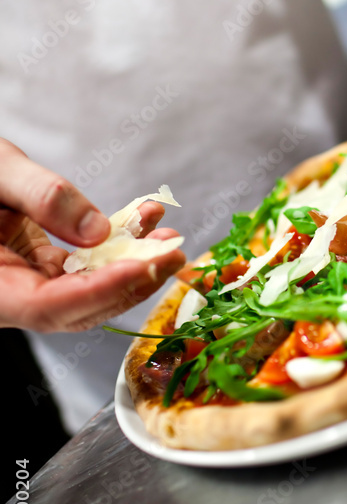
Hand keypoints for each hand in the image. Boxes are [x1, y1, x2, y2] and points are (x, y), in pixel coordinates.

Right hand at [0, 139, 185, 331]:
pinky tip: (144, 218)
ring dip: (132, 263)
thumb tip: (98, 230)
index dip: (100, 291)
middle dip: (131, 282)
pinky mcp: (36, 265)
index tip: (143, 268)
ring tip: (167, 235)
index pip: (48, 306)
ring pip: (86, 287)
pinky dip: (115, 243)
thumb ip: (41, 197)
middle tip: (173, 253)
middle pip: (77, 307)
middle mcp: (6, 292)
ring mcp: (23, 281)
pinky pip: (83, 264)